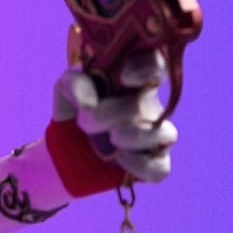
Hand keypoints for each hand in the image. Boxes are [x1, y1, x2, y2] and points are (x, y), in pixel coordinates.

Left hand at [51, 48, 177, 182]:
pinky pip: (161, 168)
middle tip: (86, 121)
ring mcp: (154, 137)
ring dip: (138, 135)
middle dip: (113, 112)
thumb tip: (88, 96)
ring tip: (112, 137)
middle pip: (147, 103)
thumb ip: (75, 83)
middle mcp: (150, 107)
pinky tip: (121, 159)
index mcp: (134, 81)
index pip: (154, 64)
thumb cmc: (75, 112)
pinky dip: (142, 164)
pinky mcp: (151, 166)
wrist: (65, 151)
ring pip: (166, 134)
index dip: (146, 67)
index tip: (125, 77)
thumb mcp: (67, 90)